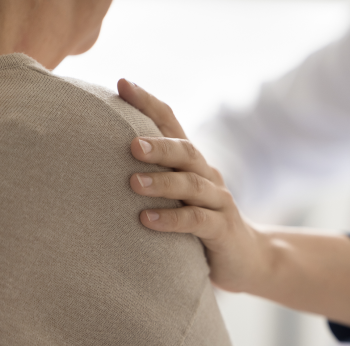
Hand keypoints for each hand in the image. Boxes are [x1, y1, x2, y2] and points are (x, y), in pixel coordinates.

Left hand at [117, 79, 349, 329]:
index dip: (149, 104)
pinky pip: (197, 221)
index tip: (121, 83)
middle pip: (186, 152)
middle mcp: (208, 177)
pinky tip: (146, 221)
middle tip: (130, 143)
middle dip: (159, 145)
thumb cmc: (202, 227)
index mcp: (194, 165)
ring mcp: (219, 202)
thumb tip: (101, 164)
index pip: (172, 126)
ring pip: (192, 185)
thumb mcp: (180, 199)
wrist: (248, 259)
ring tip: (133, 183)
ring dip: (162, 182)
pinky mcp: (223, 229)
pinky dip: (172, 219)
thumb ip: (156, 180)